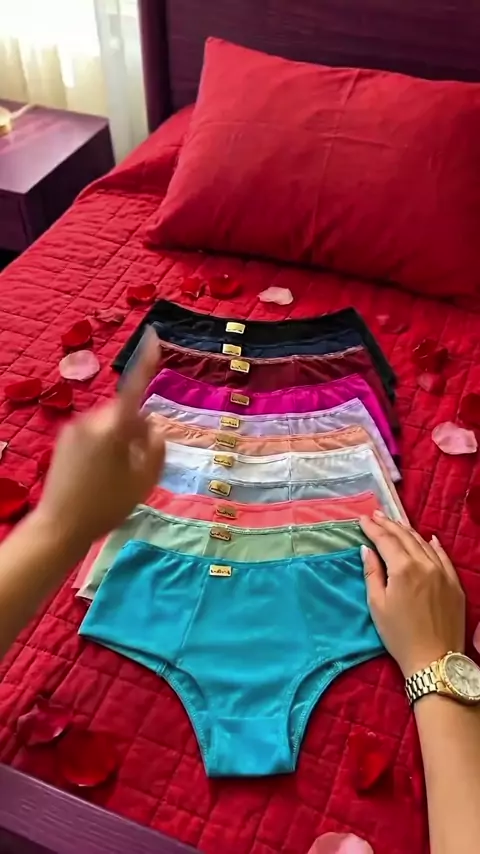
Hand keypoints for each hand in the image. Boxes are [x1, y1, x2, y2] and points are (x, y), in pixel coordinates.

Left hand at [36, 328, 164, 552]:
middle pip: (122, 412)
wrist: (60, 526)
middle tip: (136, 463)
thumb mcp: (144, 481)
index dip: (145, 362)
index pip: (134, 388)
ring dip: (117, 438)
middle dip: (133, 428)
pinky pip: (92, 433)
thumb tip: (150, 426)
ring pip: (107, 424)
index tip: (152, 336)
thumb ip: (155, 448)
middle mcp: (90, 421)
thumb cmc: (107, 506)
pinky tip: (98, 474)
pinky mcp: (63, 440)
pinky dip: (102, 445)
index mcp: (113, 429)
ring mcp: (73, 429)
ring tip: (115, 474)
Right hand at [360, 512, 465, 677]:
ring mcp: (443, 573)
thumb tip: (367, 550)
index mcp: (403, 569)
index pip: (385, 540)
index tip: (362, 519)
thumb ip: (372, 573)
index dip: (373, 528)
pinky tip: (429, 538)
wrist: (434, 660)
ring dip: (408, 531)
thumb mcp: (377, 605)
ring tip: (395, 524)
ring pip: (424, 544)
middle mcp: (425, 565)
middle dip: (388, 524)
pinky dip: (434, 545)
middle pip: (404, 537)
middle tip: (376, 515)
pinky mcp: (454, 584)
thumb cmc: (399, 636)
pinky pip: (444, 557)